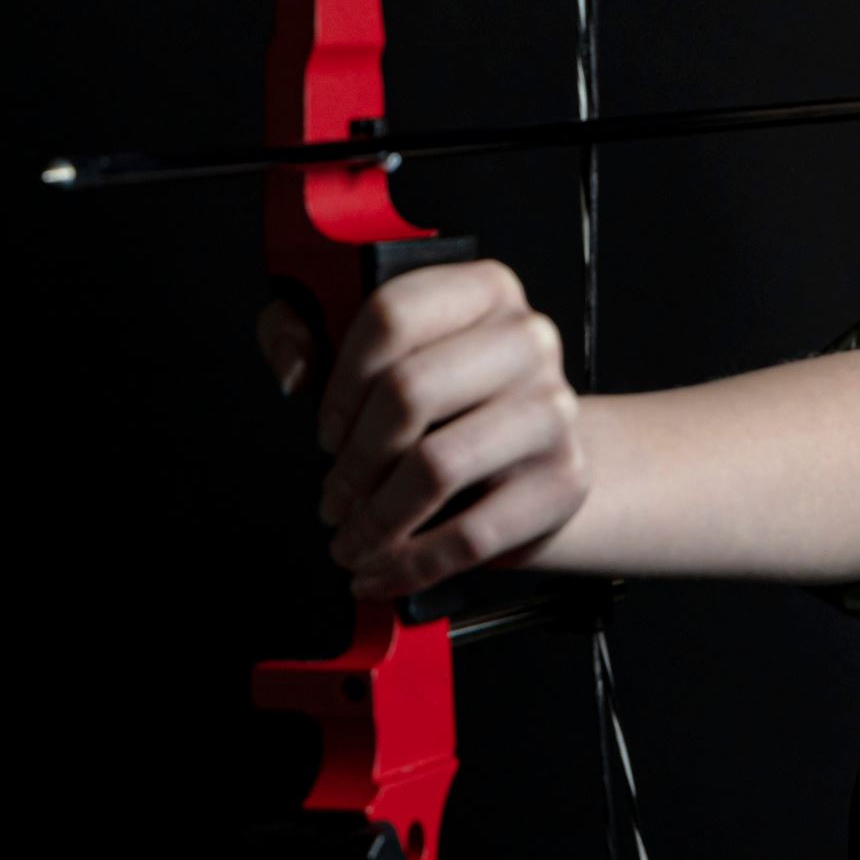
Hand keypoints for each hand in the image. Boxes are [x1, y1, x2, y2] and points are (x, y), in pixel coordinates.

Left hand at [307, 260, 588, 598]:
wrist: (540, 454)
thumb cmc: (450, 401)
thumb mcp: (374, 350)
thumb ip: (308, 332)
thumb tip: (296, 366)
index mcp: (482, 290)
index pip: (393, 315)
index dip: (340, 382)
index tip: (326, 431)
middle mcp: (526, 340)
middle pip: (411, 391)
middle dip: (353, 460)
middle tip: (334, 495)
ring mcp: (552, 411)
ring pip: (438, 467)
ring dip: (376, 519)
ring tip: (354, 538)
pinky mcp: (563, 480)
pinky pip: (473, 534)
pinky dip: (413, 564)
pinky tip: (384, 569)